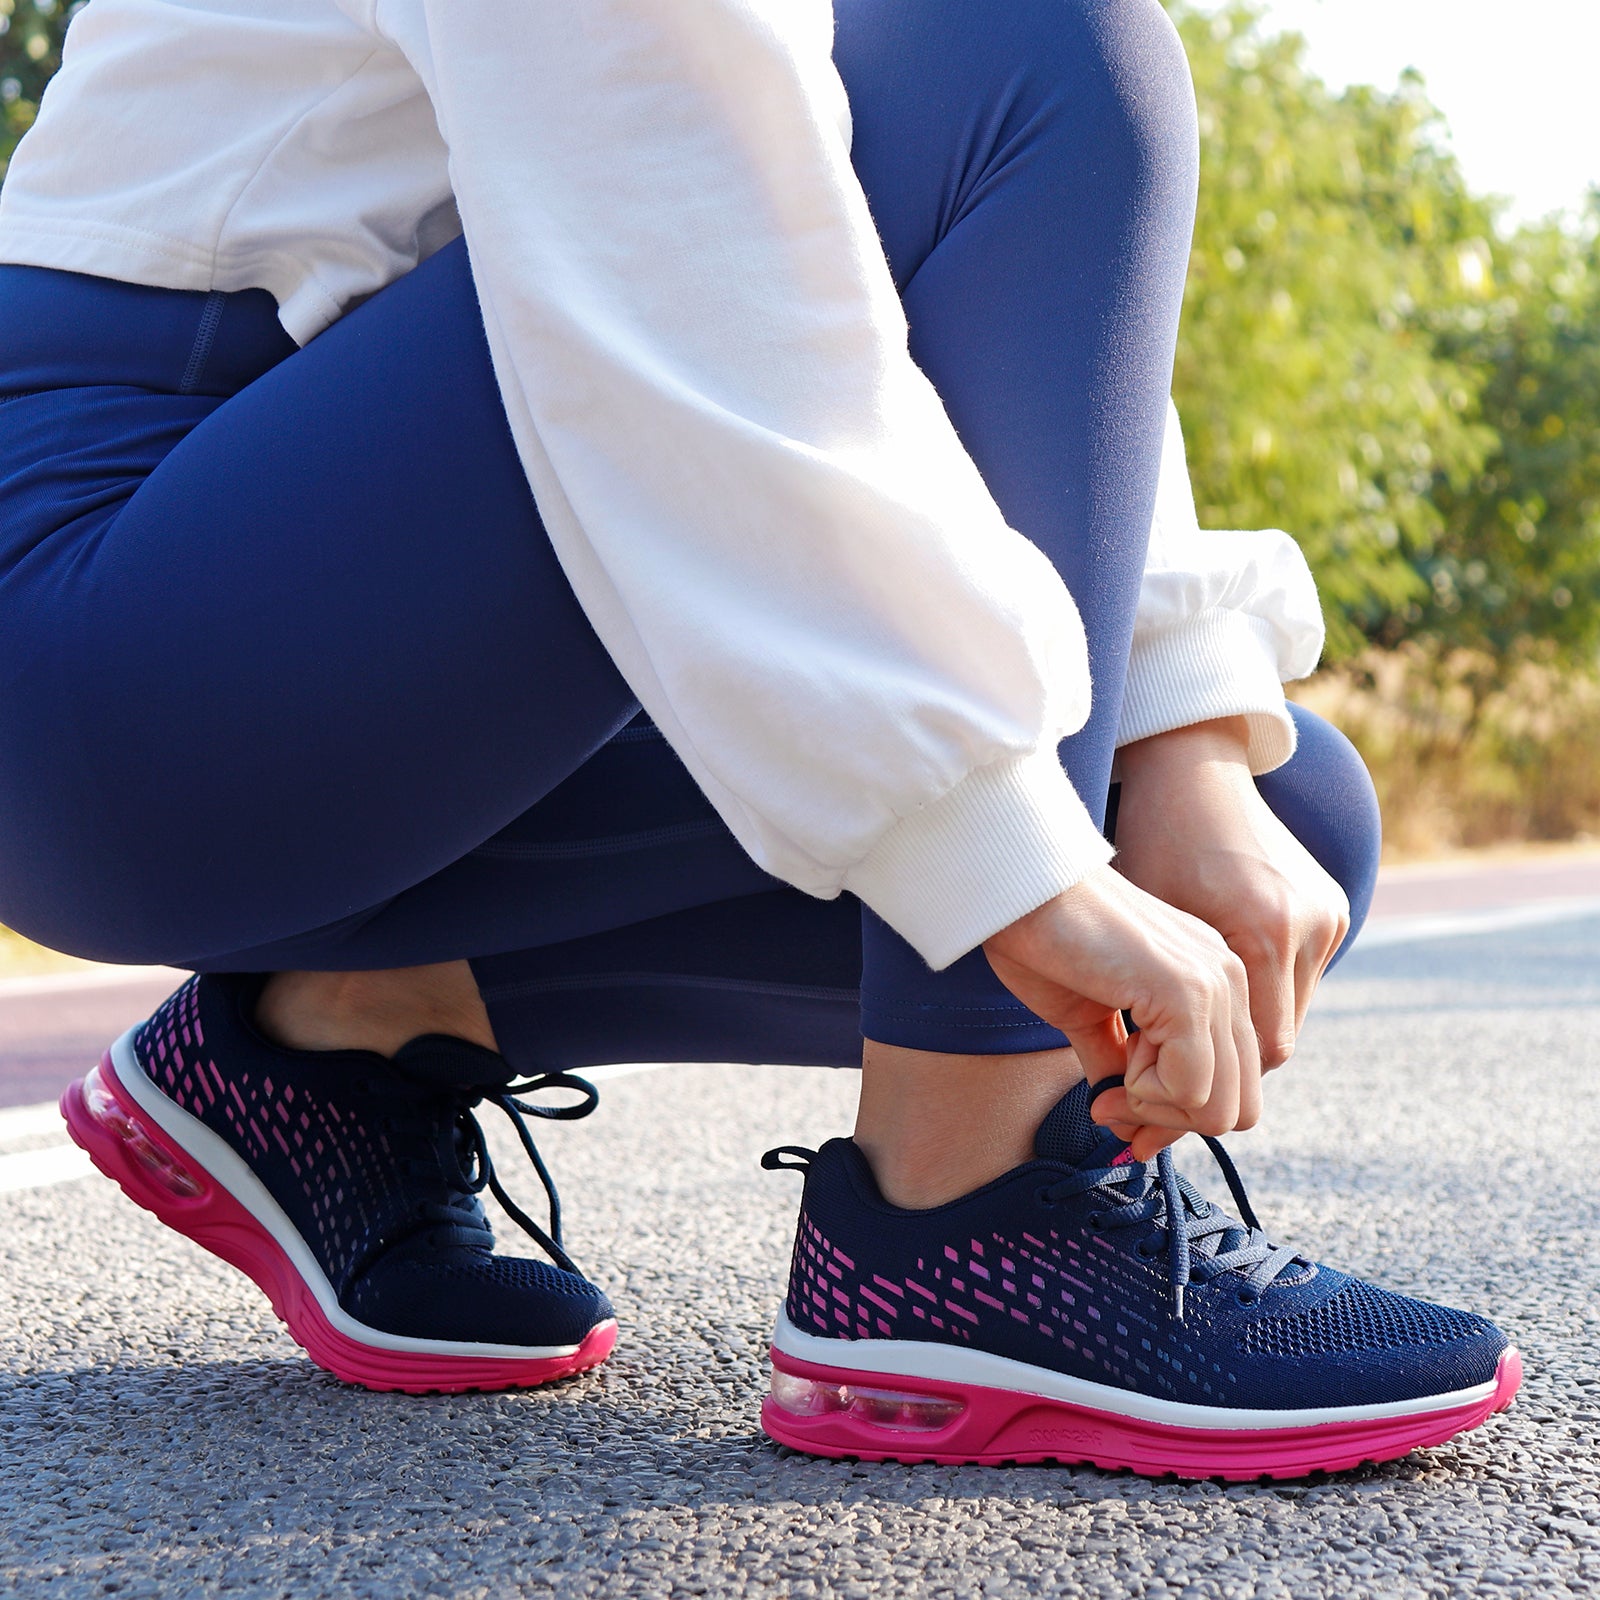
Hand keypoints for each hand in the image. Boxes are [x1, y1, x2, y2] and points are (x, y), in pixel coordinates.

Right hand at [984, 865, 1261, 1160]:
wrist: (1015, 892)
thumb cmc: (1042, 939)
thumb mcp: (1090, 1017)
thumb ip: (1120, 1064)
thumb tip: (1126, 1125)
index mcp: (1214, 979)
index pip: (1233, 1083)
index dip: (1174, 1115)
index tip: (1113, 1110)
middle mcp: (1230, 978)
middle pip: (1239, 1105)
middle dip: (1169, 1122)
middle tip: (1110, 1104)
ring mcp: (1216, 982)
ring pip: (1223, 1106)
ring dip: (1156, 1111)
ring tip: (1110, 1082)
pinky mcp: (1187, 991)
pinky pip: (1190, 1087)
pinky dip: (1145, 1096)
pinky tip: (1113, 1066)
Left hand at [1113, 717, 1349, 1071]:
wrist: (1194, 772)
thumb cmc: (1151, 843)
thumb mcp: (1146, 925)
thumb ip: (1152, 1005)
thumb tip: (1142, 1089)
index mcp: (1263, 930)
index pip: (1263, 1049)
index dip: (1217, 1072)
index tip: (1172, 1079)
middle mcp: (1309, 924)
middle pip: (1280, 1036)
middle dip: (1230, 1057)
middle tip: (1178, 1065)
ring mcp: (1328, 913)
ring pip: (1291, 1010)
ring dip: (1246, 1025)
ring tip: (1193, 1023)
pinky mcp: (1332, 905)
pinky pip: (1300, 976)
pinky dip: (1262, 992)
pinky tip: (1218, 984)